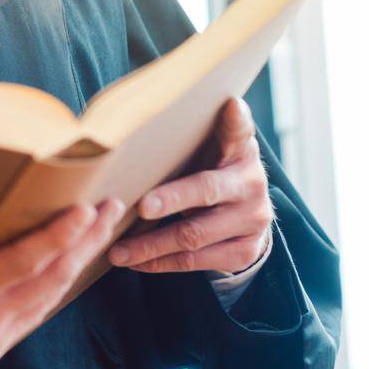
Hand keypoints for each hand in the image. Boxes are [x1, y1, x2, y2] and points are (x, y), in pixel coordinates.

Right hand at [0, 196, 125, 368]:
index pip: (16, 267)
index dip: (53, 239)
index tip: (81, 212)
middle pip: (48, 279)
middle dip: (83, 242)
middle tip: (111, 205)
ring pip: (50, 297)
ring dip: (80, 262)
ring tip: (104, 227)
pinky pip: (39, 312)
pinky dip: (62, 285)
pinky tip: (75, 265)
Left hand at [107, 95, 273, 274]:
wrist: (248, 213)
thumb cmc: (213, 170)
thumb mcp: (212, 147)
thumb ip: (198, 131)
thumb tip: (159, 106)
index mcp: (241, 151)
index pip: (239, 131)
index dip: (235, 120)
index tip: (230, 104)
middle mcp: (252, 185)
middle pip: (206, 190)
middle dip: (171, 200)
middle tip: (140, 206)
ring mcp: (252, 221)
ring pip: (194, 235)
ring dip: (151, 245)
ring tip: (117, 250)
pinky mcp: (245, 252)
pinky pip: (195, 261)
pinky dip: (161, 263)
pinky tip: (136, 262)